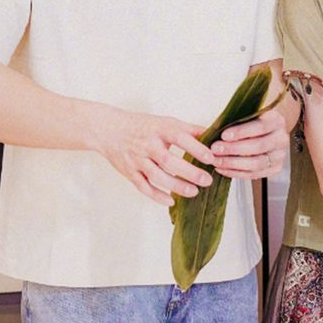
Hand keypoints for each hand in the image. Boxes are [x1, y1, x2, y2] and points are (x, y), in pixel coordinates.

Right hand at [92, 108, 217, 205]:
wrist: (109, 129)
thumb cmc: (142, 126)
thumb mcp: (165, 122)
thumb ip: (189, 130)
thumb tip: (214, 134)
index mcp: (159, 129)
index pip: (180, 138)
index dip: (196, 148)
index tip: (211, 158)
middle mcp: (148, 145)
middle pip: (169, 161)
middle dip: (189, 172)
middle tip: (207, 180)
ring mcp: (137, 159)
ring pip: (157, 176)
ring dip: (176, 186)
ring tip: (193, 192)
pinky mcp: (129, 172)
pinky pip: (143, 186)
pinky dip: (157, 195)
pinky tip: (171, 200)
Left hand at [210, 108, 287, 178]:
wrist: (269, 131)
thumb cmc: (254, 121)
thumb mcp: (248, 115)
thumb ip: (235, 121)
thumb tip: (212, 130)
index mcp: (276, 121)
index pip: (260, 127)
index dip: (241, 132)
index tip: (224, 135)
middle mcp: (281, 139)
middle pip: (258, 147)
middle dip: (233, 149)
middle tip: (215, 149)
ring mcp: (279, 156)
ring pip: (256, 163)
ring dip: (232, 163)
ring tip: (216, 160)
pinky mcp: (274, 169)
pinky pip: (253, 174)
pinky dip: (235, 173)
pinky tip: (222, 168)